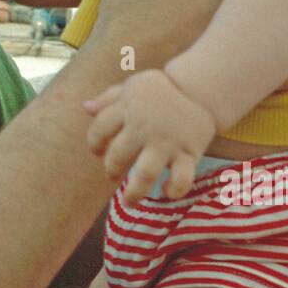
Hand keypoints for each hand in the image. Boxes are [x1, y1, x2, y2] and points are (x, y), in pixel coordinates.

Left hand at [82, 69, 215, 203]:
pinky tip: (165, 191)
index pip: (99, 130)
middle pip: (117, 156)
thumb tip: (86, 108)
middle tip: (113, 174)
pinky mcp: (188, 153)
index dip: (94, 144)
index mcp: (128, 108)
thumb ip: (109, 98)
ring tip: (129, 201)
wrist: (200, 89)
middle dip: (111, 169)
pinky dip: (173, 190)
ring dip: (134, 192)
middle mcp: (144, 127)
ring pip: (145, 174)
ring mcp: (166, 142)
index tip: (99, 152)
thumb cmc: (163, 89)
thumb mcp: (134, 86)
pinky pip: (181, 178)